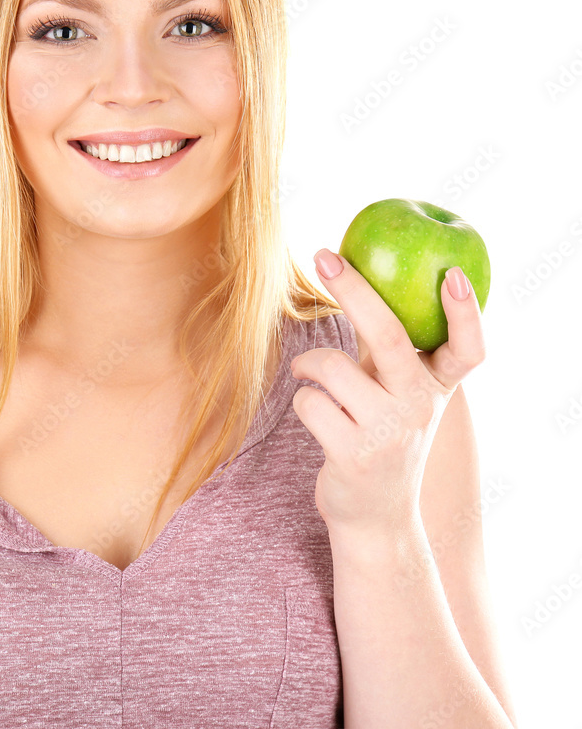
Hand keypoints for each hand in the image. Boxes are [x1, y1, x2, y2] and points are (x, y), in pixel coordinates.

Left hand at [290, 247, 485, 536]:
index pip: (468, 349)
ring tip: (308, 373)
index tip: (454, 276)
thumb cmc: (381, 434)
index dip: (466, 313)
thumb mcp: (399, 393)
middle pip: (390, 335)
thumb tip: (354, 277)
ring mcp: (388, 432)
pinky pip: (310, 402)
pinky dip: (302, 398)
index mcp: (435, 386)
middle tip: (324, 256)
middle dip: (353, 290)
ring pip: (332, 367)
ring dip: (308, 363)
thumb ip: (390, 349)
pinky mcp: (354, 454)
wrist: (376, 515)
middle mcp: (419, 406)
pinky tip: (313, 412)